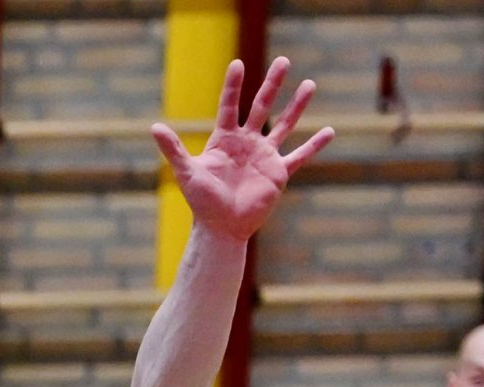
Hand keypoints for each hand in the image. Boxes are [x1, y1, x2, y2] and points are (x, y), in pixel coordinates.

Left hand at [151, 57, 333, 242]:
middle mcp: (246, 142)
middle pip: (262, 106)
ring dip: (297, 105)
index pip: (230, 106)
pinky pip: (299, 156)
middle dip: (273, 84)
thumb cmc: (202, 202)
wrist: (222, 228)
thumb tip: (154, 127)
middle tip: (284, 60)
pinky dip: (314, 145)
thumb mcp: (187, 172)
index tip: (238, 64)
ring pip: (285, 124)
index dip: (234, 86)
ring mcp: (264, 155)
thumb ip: (173, 149)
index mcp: (224, 139)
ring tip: (310, 84)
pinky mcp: (278, 172)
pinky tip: (330, 131)